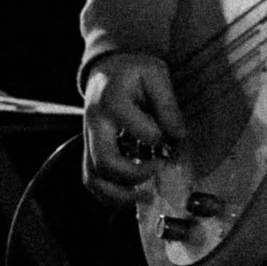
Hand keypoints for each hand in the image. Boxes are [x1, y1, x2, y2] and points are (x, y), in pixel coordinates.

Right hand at [80, 52, 185, 206]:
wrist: (107, 69)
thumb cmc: (133, 71)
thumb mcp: (155, 74)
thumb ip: (167, 103)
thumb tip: (178, 136)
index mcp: (112, 100)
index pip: (138, 129)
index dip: (159, 137)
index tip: (172, 135)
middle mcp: (95, 123)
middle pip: (106, 162)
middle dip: (135, 174)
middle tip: (159, 168)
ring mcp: (88, 139)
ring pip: (93, 178)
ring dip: (119, 194)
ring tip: (145, 195)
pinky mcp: (89, 150)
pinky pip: (91, 179)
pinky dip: (109, 194)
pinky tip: (132, 194)